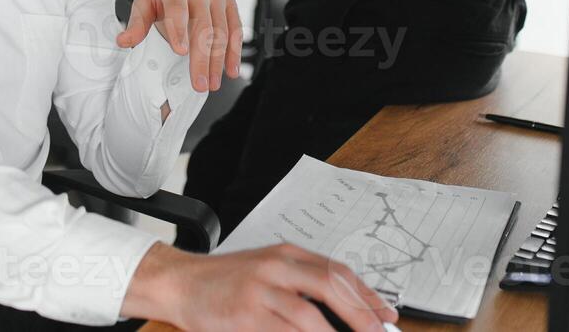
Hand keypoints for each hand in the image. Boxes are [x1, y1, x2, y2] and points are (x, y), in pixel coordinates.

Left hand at [116, 0, 240, 91]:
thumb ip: (137, 23)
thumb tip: (123, 42)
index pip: (177, 10)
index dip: (179, 30)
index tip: (180, 52)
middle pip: (203, 27)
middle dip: (202, 58)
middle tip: (200, 84)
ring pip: (222, 31)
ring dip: (219, 60)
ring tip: (213, 83)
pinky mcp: (230, 2)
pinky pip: (236, 28)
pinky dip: (235, 51)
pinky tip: (231, 69)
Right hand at [122, 242, 398, 331]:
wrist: (181, 282)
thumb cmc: (226, 282)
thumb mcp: (267, 270)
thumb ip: (300, 283)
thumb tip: (343, 309)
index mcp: (287, 253)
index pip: (337, 271)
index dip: (367, 295)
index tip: (387, 315)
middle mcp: (276, 266)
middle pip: (331, 286)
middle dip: (362, 314)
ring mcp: (260, 290)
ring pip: (310, 315)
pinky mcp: (245, 315)